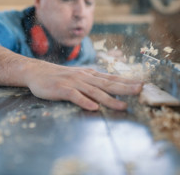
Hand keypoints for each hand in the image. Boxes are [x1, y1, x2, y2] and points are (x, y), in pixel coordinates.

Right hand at [25, 63, 142, 110]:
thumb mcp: (80, 76)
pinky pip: (74, 96)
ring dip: (109, 99)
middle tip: (140, 91)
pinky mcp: (61, 89)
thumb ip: (94, 82)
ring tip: (122, 105)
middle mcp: (85, 77)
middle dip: (125, 88)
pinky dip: (84, 101)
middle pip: (108, 83)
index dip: (127, 82)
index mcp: (90, 75)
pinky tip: (93, 107)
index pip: (112, 78)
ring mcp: (73, 83)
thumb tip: (111, 87)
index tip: (142, 84)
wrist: (37, 71)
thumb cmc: (61, 76)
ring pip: (94, 91)